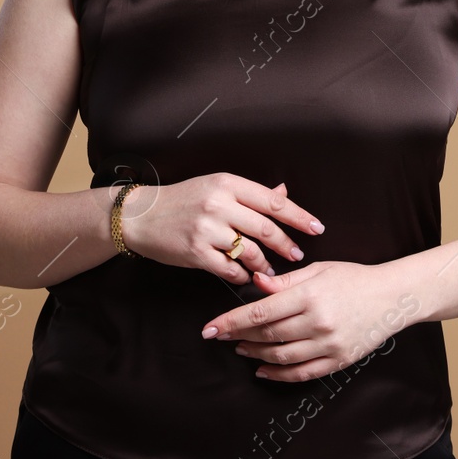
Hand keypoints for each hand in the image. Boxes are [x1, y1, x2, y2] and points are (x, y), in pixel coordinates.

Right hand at [118, 176, 323, 283]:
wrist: (141, 215)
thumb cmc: (182, 199)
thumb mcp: (216, 186)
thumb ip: (250, 194)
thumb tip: (283, 194)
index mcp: (228, 184)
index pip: (273, 201)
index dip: (298, 216)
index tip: (316, 228)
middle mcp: (219, 204)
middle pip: (265, 228)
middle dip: (286, 245)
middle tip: (297, 254)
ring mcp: (206, 229)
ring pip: (249, 251)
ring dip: (264, 264)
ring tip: (269, 269)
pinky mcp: (195, 252)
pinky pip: (229, 269)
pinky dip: (241, 274)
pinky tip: (244, 275)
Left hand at [199, 261, 422, 381]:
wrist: (393, 297)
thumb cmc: (353, 277)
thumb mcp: (319, 270)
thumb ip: (285, 281)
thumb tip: (255, 283)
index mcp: (310, 295)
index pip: (260, 313)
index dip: (231, 322)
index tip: (210, 328)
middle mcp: (317, 322)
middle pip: (267, 336)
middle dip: (238, 337)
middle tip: (220, 336)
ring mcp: (328, 344)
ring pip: (280, 357)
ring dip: (255, 355)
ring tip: (240, 349)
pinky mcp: (338, 361)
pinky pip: (301, 373)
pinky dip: (278, 375)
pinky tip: (262, 370)